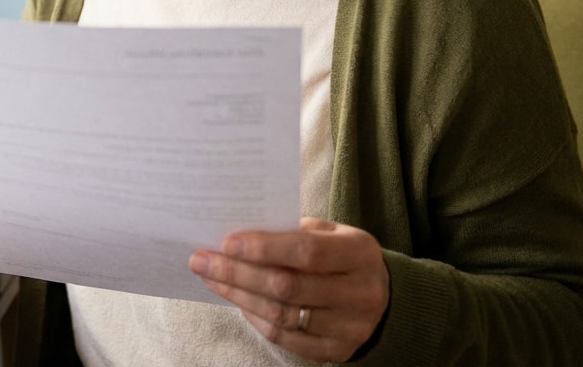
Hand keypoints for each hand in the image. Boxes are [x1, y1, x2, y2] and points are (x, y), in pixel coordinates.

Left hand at [189, 217, 389, 362]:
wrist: (381, 296)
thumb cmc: (341, 255)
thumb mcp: (330, 233)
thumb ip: (292, 231)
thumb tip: (237, 233)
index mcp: (360, 253)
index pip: (306, 252)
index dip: (264, 248)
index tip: (226, 242)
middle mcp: (360, 293)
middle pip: (287, 287)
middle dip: (237, 273)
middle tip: (201, 260)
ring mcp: (350, 327)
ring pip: (281, 314)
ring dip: (238, 295)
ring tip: (210, 277)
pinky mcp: (337, 351)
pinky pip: (284, 338)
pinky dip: (254, 317)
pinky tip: (235, 299)